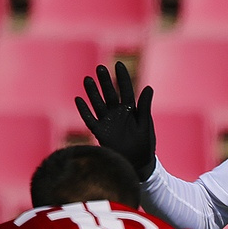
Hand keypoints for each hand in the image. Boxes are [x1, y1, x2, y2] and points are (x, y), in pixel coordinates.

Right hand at [75, 61, 156, 179]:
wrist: (139, 164)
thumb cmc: (145, 145)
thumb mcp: (146, 125)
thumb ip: (145, 107)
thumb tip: (149, 88)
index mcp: (131, 110)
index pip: (126, 90)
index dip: (122, 77)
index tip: (119, 64)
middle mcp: (118, 114)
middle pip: (110, 94)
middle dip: (105, 81)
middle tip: (100, 68)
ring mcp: (108, 122)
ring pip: (98, 104)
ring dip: (93, 92)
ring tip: (87, 79)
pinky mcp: (100, 133)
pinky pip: (90, 120)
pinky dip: (84, 110)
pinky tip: (78, 99)